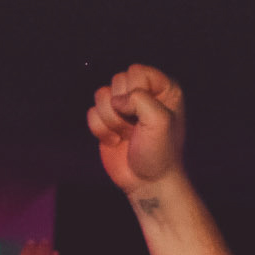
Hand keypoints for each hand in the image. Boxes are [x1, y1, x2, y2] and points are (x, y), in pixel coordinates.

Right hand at [88, 65, 186, 198]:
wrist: (147, 182)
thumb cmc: (159, 152)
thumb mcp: (160, 120)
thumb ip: (140, 98)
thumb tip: (115, 100)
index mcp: (163, 88)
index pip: (136, 71)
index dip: (135, 91)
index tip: (146, 114)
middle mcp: (143, 93)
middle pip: (117, 81)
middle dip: (123, 108)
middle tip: (136, 128)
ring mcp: (123, 107)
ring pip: (101, 95)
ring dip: (111, 120)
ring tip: (127, 134)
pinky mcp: (107, 121)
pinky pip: (91, 113)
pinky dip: (100, 130)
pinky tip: (116, 141)